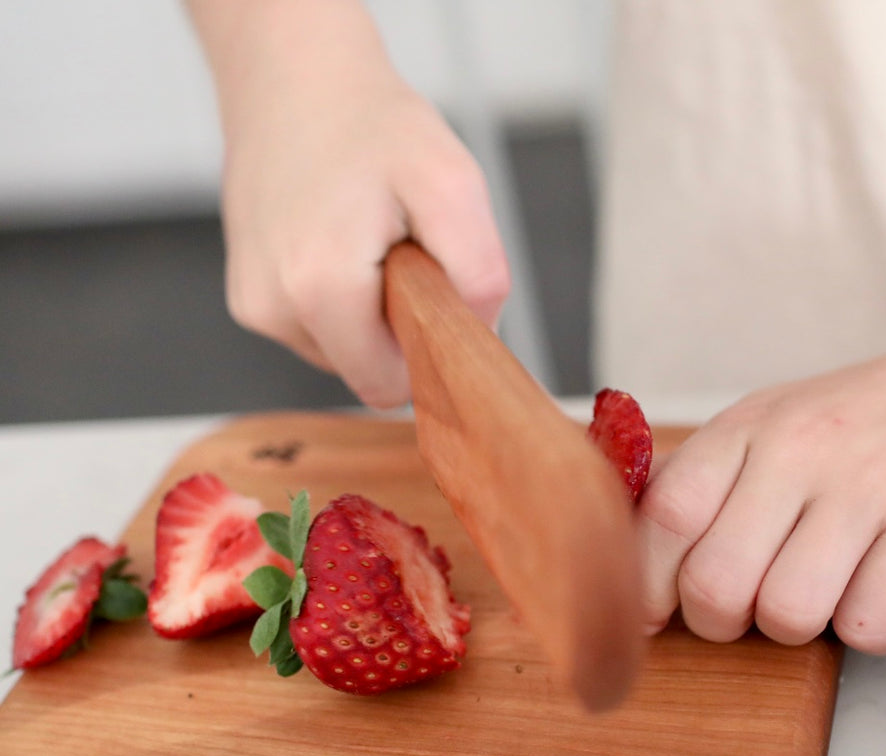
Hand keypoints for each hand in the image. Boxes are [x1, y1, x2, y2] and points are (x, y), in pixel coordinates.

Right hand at [189, 0, 509, 407]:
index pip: (389, 386)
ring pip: (341, 353)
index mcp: (318, 289)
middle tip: (401, 255)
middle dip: (397, 328)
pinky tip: (338, 243)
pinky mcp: (246, 297)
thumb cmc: (370, 124)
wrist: (294, 77)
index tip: (433, 295)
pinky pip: (315, 329)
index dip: (425, 352)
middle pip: (365, 374)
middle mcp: (272, 308)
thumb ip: (479, 275)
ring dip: (368, 312)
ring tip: (366, 240)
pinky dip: (339, 299)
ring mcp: (253, 306)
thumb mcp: (452, 184)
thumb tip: (477, 339)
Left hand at [636, 297, 885, 653]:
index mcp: (746, 428)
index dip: (645, 583)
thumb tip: (629, 559)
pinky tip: (881, 591)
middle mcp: (798, 450)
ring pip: (787, 614)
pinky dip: (871, 630)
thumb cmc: (866, 422)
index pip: (663, 517)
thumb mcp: (771, 424)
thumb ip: (703, 482)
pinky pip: (868, 626)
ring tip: (827, 588)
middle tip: (754, 604)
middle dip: (723, 621)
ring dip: (801, 627)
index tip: (654, 614)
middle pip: (714, 585)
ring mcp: (866, 485)